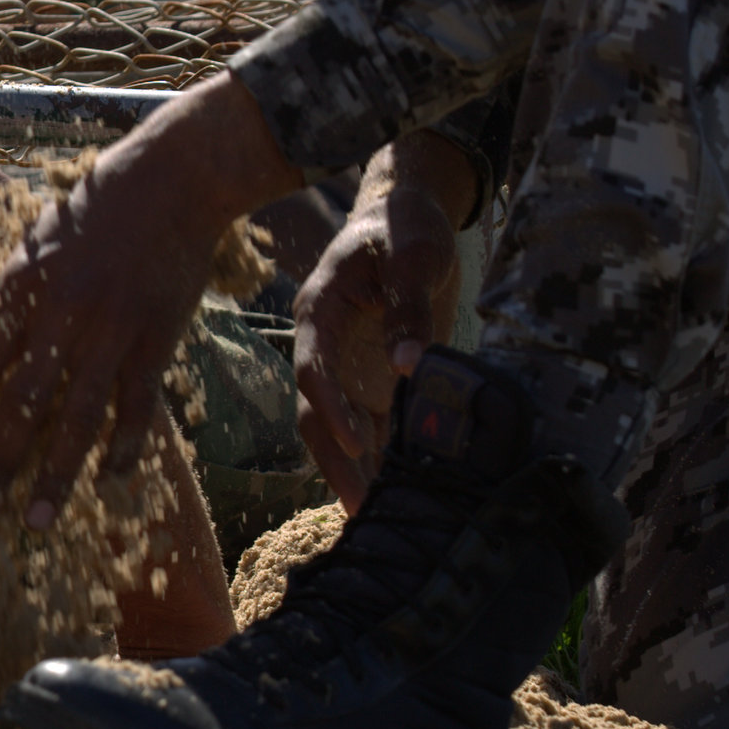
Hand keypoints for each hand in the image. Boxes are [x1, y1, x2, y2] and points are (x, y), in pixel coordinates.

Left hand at [0, 72, 303, 529]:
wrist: (169, 184)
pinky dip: (122, 448)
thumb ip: (14, 293)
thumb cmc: (94, 210)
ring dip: (54, 473)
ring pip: (77, 417)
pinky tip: (107, 482)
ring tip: (33, 518)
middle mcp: (62, 314)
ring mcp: (112, 331)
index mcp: (23, 287)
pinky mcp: (156, 339)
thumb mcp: (35, 239)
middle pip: (23, 400)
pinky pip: (135, 407)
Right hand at [289, 134, 475, 511]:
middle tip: (361, 508)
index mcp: (320, 310)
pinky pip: (367, 423)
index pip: (314, 368)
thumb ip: (410, 307)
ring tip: (376, 516)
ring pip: (335, 425)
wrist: (406, 213)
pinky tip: (397, 491)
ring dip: (352, 468)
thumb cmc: (405, 225)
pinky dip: (378, 457)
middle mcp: (323, 344)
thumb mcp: (414, 256)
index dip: (331, 407)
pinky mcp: (368, 375)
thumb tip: (409, 366)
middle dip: (334, 460)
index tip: (360, 442)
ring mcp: (344, 363)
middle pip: (315, 411)